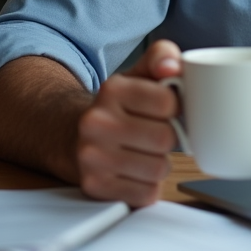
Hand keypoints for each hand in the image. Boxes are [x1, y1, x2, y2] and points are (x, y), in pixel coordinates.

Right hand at [76, 40, 182, 206]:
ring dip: (160, 163)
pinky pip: (146, 193)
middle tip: (156, 133)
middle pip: (165, 138)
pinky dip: (149, 185)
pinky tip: (136, 172)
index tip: (166, 109)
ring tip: (146, 152)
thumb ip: (162, 57)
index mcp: (112, 90)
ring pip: (158, 169)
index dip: (176, 107)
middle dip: (169, 138)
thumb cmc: (120, 107)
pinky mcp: (95, 186)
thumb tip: (173, 67)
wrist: (74, 136)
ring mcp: (91, 156)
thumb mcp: (139, 74)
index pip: (168, 102)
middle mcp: (95, 122)